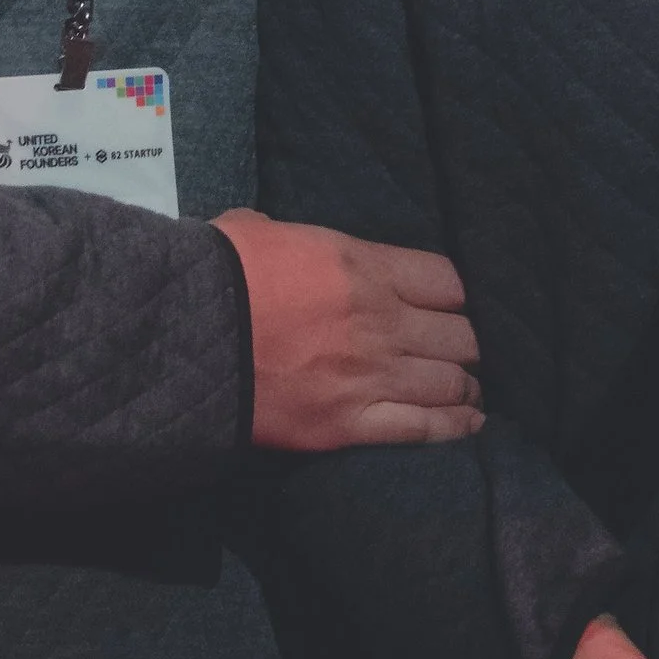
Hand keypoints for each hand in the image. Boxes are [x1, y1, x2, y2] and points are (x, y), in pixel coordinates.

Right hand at [211, 208, 481, 449]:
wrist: (188, 336)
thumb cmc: (221, 273)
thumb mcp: (261, 230)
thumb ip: (294, 240)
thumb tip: (279, 240)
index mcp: (364, 265)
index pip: (447, 280)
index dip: (458, 295)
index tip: (454, 304)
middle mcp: (382, 320)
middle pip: (460, 335)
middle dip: (467, 343)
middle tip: (465, 350)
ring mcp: (371, 375)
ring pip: (450, 383)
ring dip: (466, 386)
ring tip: (470, 390)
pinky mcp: (351, 424)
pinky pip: (423, 428)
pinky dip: (453, 428)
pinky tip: (470, 425)